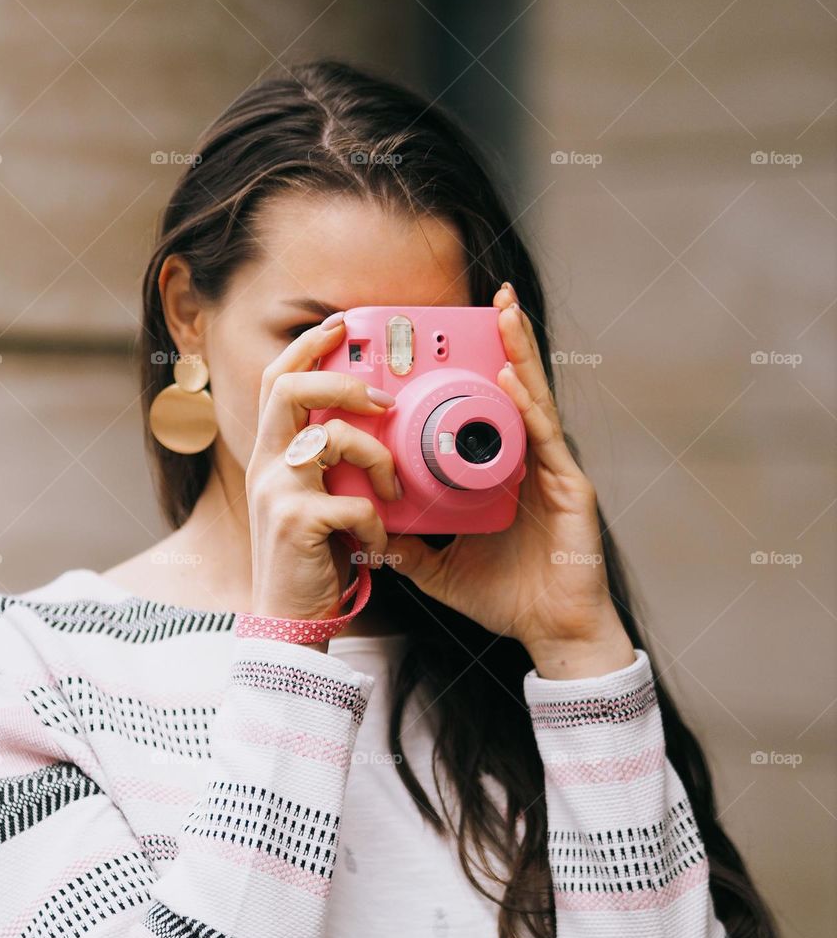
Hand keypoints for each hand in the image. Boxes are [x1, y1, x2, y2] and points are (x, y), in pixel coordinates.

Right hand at [246, 317, 401, 643]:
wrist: (288, 624)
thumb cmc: (311, 561)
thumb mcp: (312, 501)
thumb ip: (328, 465)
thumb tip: (372, 426)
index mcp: (271, 456)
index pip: (276, 381)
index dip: (306, 346)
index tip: (340, 324)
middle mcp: (266, 467)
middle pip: (289, 389)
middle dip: (341, 380)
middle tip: (383, 398)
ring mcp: (277, 493)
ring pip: (331, 438)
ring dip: (377, 458)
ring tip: (395, 489)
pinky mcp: (296, 523)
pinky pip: (354, 502)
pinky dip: (377, 524)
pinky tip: (377, 546)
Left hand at [385, 283, 635, 678]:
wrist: (552, 635)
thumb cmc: (508, 598)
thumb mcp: (441, 568)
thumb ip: (410, 547)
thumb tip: (368, 531)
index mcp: (502, 476)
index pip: (487, 414)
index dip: (476, 374)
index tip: (453, 340)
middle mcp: (529, 465)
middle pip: (515, 394)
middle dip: (505, 344)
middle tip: (491, 302)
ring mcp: (552, 473)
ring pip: (533, 403)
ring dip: (520, 354)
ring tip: (504, 314)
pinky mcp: (570, 489)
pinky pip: (545, 439)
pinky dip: (528, 406)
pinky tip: (514, 377)